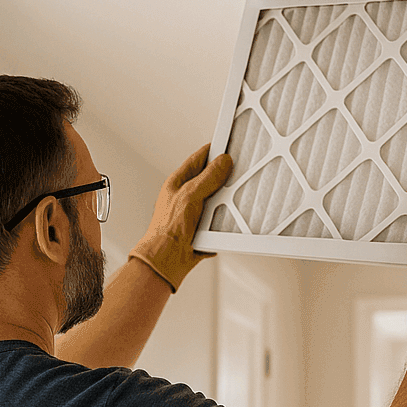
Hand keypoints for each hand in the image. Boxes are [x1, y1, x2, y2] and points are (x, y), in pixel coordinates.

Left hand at [129, 144, 232, 291]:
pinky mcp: (203, 228)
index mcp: (178, 182)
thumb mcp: (190, 195)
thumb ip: (207, 178)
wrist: (168, 260)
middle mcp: (186, 196)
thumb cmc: (168, 229)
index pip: (199, 159)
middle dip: (224, 177)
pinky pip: (220, 219)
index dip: (214, 151)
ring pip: (218, 200)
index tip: (230, 145)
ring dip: (226, 202)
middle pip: (211, 179)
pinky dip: (226, 220)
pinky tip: (229, 220)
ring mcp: (195, 212)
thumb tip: (223, 162)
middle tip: (238, 173)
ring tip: (233, 200)